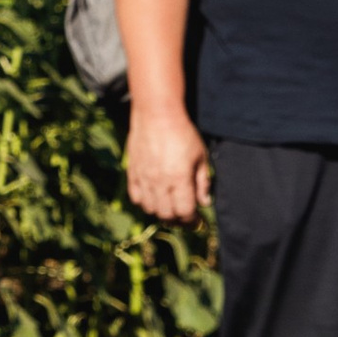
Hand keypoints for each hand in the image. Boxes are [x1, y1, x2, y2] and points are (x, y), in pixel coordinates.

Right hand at [126, 103, 211, 225]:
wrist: (156, 115)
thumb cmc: (183, 133)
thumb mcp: (201, 156)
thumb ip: (202, 182)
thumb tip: (205, 203)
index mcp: (179, 178)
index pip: (184, 212)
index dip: (192, 221)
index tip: (198, 220)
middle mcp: (159, 182)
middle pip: (166, 215)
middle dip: (178, 220)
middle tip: (185, 216)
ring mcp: (144, 178)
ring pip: (150, 209)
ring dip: (161, 213)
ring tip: (170, 208)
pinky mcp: (132, 173)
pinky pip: (136, 198)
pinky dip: (145, 203)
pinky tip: (154, 198)